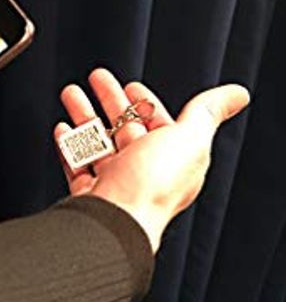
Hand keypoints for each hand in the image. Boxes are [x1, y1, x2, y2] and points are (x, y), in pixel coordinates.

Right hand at [54, 68, 250, 252]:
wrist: (114, 222)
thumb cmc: (152, 187)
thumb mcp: (190, 138)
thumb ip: (208, 112)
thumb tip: (237, 94)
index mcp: (172, 159)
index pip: (160, 123)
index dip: (146, 101)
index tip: (131, 85)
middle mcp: (145, 173)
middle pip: (126, 128)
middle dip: (110, 99)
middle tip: (96, 79)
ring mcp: (116, 183)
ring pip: (99, 142)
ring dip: (85, 115)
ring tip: (71, 94)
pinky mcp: (90, 193)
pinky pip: (78, 165)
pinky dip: (69, 145)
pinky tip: (64, 130)